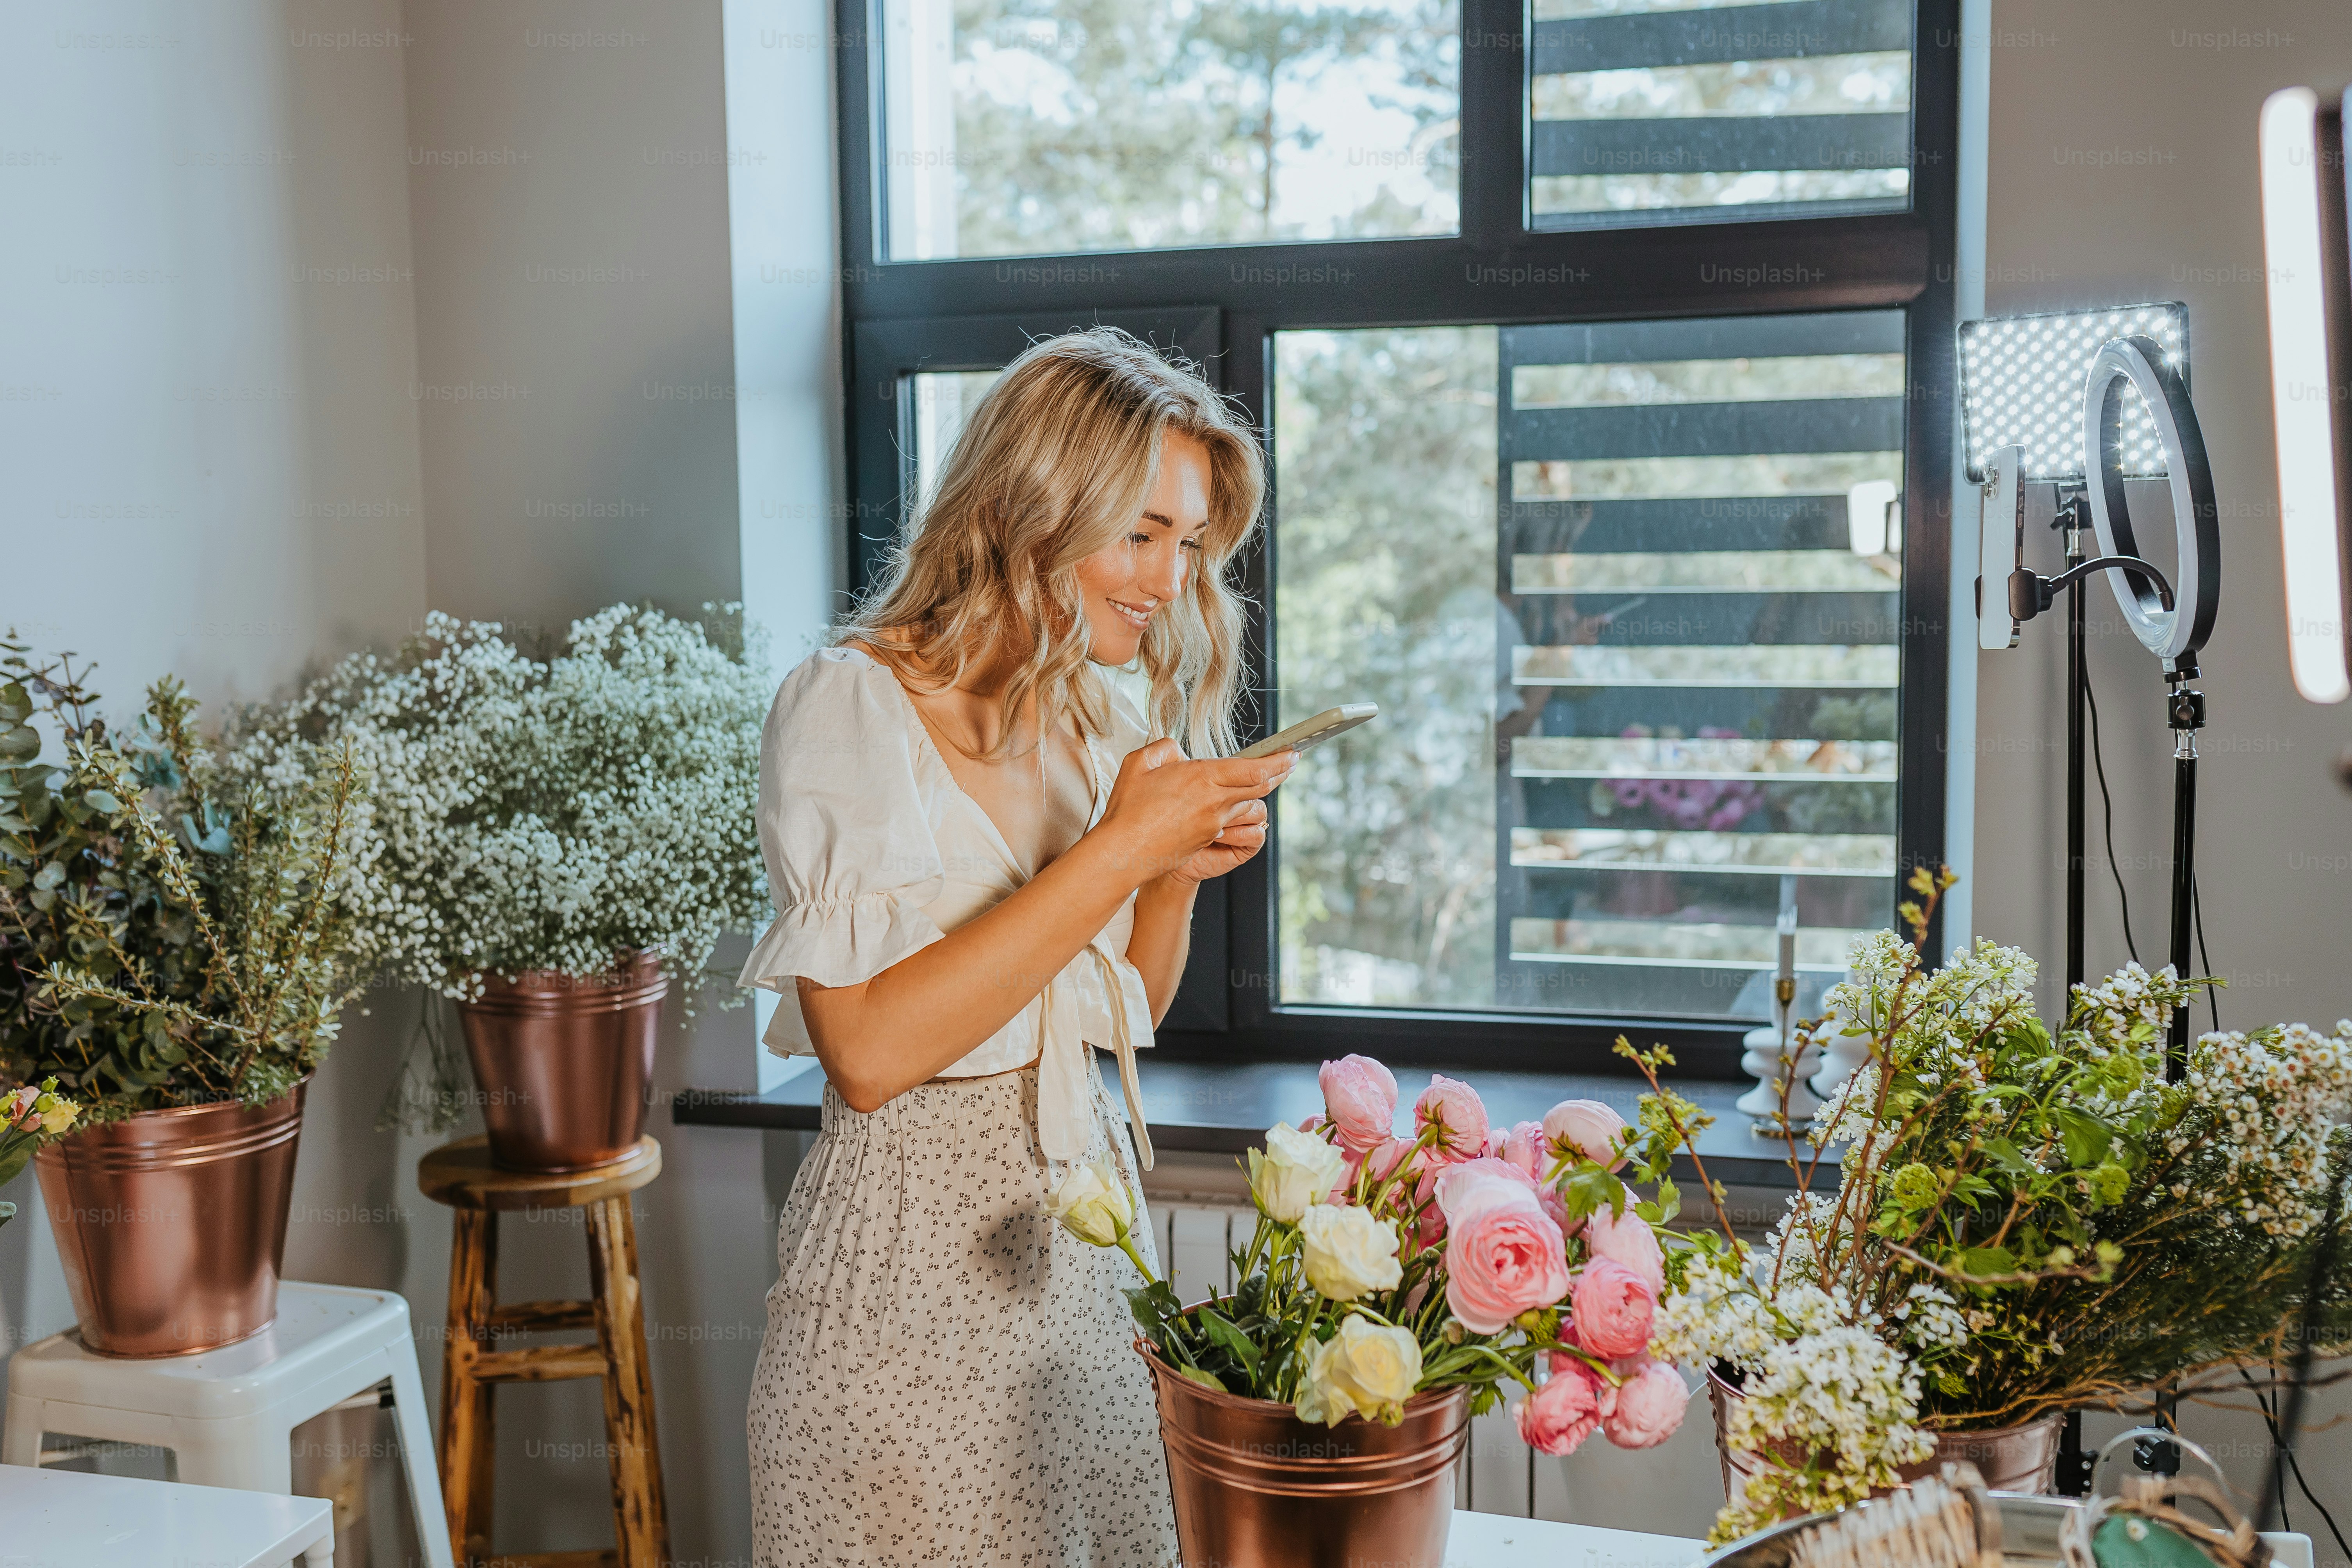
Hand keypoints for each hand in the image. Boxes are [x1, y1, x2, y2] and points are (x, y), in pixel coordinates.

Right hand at [1090, 739, 1291, 888]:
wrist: (1122, 853)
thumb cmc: (1127, 809)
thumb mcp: (1139, 762)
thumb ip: (1164, 749)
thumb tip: (1179, 753)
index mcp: (1202, 779)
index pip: (1253, 770)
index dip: (1277, 761)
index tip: (1292, 753)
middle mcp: (1214, 803)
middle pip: (1260, 788)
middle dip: (1279, 773)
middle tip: (1291, 763)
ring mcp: (1212, 824)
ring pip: (1246, 806)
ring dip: (1256, 793)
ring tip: (1261, 780)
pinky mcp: (1206, 839)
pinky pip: (1228, 821)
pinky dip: (1232, 810)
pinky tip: (1223, 803)